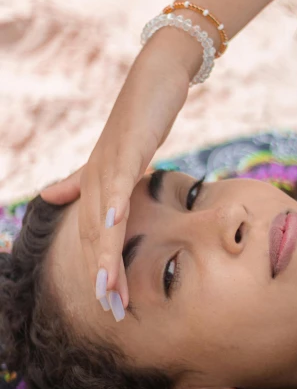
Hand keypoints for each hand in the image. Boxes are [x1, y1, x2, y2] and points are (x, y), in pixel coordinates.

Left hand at [42, 32, 191, 319]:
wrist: (156, 78)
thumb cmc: (142, 119)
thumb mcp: (119, 158)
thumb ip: (87, 179)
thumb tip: (49, 194)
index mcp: (98, 185)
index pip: (98, 238)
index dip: (103, 272)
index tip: (113, 304)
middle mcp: (96, 178)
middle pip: (96, 236)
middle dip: (103, 275)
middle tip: (111, 310)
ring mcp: (109, 163)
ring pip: (103, 218)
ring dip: (104, 254)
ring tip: (106, 288)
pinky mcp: (125, 148)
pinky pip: (118, 181)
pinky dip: (114, 205)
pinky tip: (113, 227)